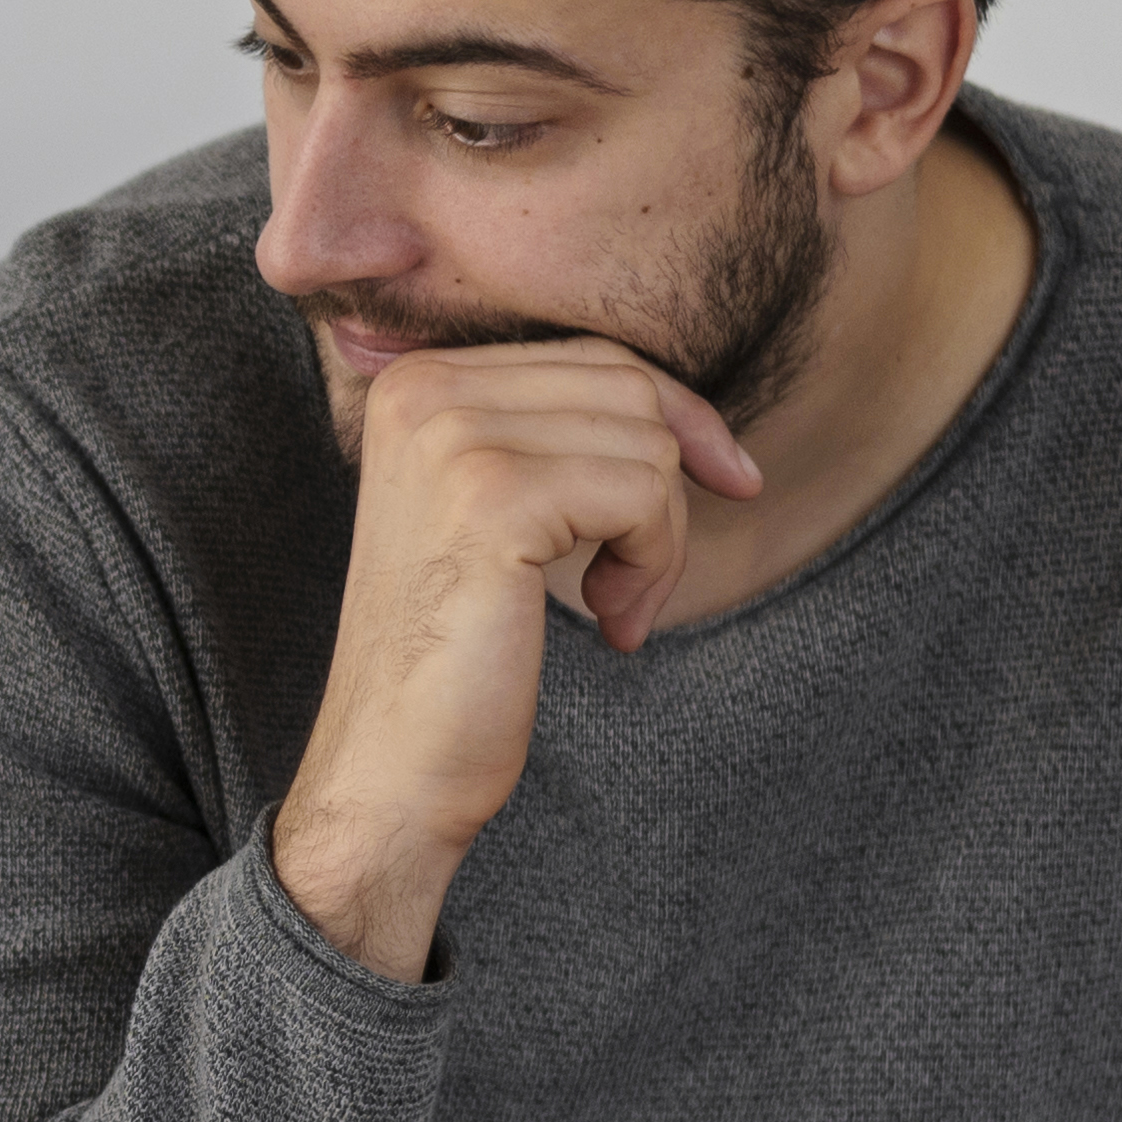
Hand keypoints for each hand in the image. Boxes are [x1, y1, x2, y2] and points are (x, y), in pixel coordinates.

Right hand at [274, 342, 762, 976]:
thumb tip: (689, 412)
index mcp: (415, 381)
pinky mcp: (494, 497)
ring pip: (647, 443)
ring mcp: (453, 439)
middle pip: (630, 391)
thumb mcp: (495, 511)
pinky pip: (643, 492)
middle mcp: (422, 390)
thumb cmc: (452, 652)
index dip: (678, 422)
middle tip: (631, 587)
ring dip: (660, 540)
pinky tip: (606, 622)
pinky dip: (651, 563)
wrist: (391, 762)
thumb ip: (556, 436)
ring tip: (610, 609)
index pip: (596, 359)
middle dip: (665, 492)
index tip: (729, 482)